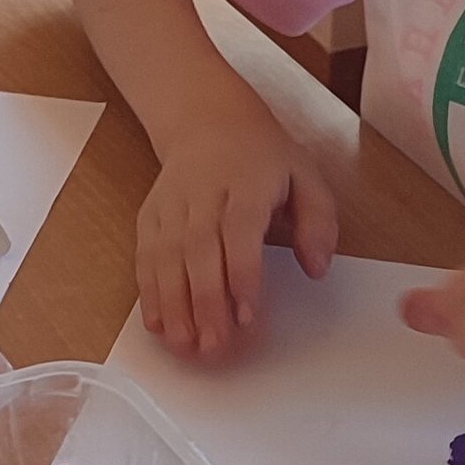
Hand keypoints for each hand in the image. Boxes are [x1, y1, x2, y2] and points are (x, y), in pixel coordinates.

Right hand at [137, 114, 337, 351]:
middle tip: (214, 346)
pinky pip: (145, 256)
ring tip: (185, 345)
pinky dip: (148, 292)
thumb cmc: (261, 156)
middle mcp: (202, 193)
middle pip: (199, 250)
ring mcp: (171, 205)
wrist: (206, 118)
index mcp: (245, 182)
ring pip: (167, 257)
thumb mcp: (305, 175)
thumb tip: (317, 267)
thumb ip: (318, 221)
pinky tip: (158, 324)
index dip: (241, 275)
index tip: (247, 315)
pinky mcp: (150, 215)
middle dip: (204, 302)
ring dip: (173, 305)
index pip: (240, 231)